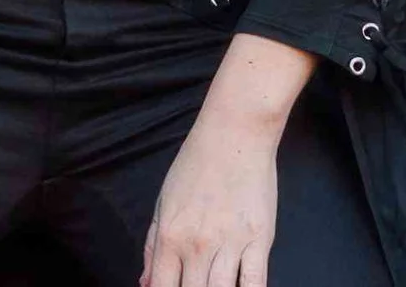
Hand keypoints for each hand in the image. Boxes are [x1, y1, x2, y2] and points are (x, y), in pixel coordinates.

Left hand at [140, 105, 280, 286]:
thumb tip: (146, 283)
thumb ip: (152, 246)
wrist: (235, 134)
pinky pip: (255, 283)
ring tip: (215, 286)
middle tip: (197, 285)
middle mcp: (196, 245)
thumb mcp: (163, 201)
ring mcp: (229, 244)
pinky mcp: (259, 240)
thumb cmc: (197, 163)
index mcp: (169, 235)